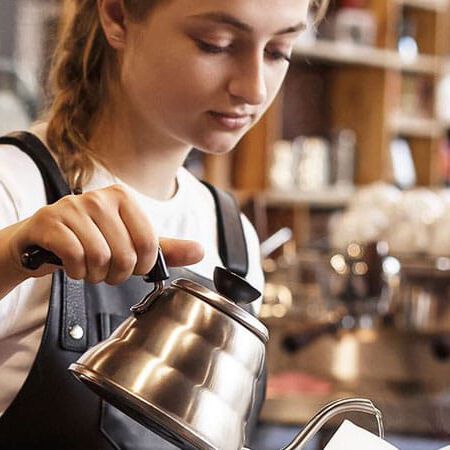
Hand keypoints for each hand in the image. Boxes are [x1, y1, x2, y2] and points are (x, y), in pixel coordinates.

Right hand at [8, 185, 203, 283]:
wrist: (43, 240)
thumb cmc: (91, 240)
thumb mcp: (130, 242)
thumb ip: (165, 248)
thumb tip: (201, 251)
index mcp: (123, 197)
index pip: (148, 243)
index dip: (141, 266)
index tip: (131, 266)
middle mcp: (99, 197)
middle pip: (125, 254)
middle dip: (117, 274)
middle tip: (107, 270)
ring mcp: (72, 206)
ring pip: (100, 258)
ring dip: (96, 274)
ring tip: (90, 267)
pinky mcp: (49, 220)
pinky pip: (74, 257)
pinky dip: (76, 272)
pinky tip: (73, 265)